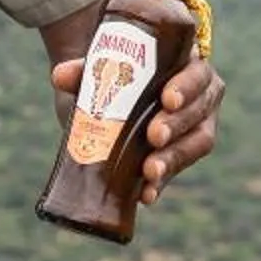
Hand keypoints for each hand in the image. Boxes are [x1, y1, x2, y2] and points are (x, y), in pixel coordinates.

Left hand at [45, 45, 224, 205]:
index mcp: (186, 64)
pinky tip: (146, 196)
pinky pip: (177, 171)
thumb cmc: (115, 72)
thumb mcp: (101, 69)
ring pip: (197, 143)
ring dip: (173, 158)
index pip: (197, 73)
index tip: (167, 99)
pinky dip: (161, 184)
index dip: (187, 87)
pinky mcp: (180, 156)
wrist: (109, 97)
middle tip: (153, 136)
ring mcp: (195, 127)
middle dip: (177, 125)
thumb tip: (60, 76)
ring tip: (150, 171)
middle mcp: (200, 95)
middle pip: (199, 110)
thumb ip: (85, 70)